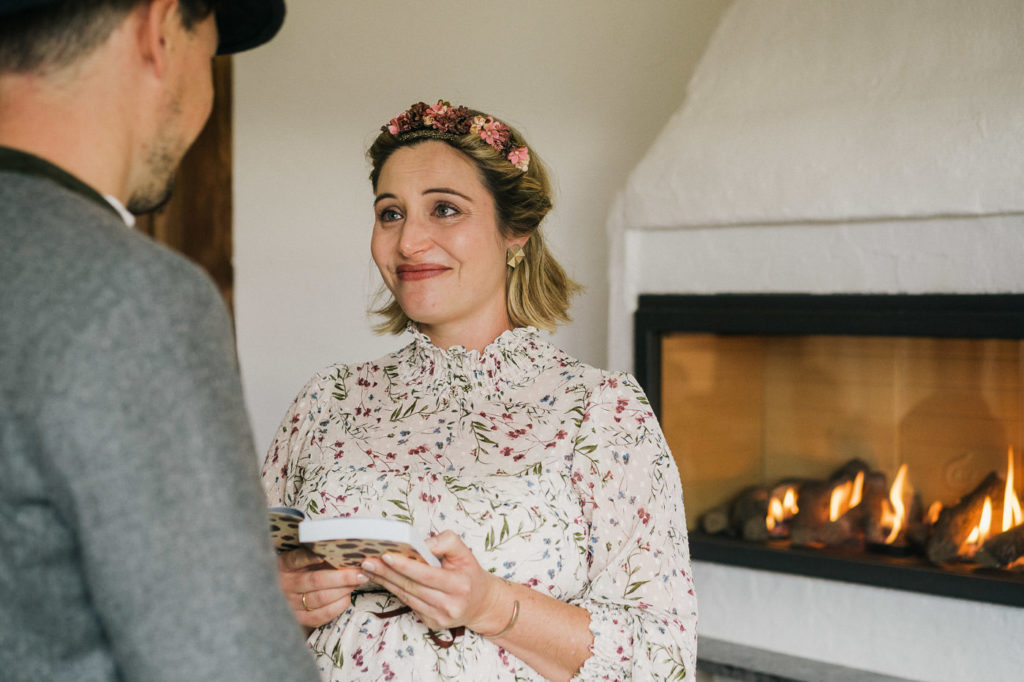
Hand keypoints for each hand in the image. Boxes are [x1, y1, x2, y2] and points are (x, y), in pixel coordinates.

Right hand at [276, 547, 368, 628]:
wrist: (281, 596)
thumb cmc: (298, 571)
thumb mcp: (300, 559)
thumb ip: (314, 555)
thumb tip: (343, 551)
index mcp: (283, 566)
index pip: (297, 559)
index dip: (312, 557)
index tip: (327, 554)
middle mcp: (286, 585)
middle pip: (316, 580)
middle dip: (343, 577)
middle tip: (361, 572)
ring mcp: (291, 604)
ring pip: (321, 598)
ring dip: (344, 590)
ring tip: (358, 582)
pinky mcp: (300, 619)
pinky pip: (322, 614)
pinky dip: (338, 605)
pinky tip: (347, 597)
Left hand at [358, 530, 509, 634]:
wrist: (481, 604)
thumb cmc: (470, 574)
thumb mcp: (465, 553)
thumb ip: (446, 542)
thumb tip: (422, 544)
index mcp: (459, 585)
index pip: (426, 575)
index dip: (405, 565)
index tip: (386, 555)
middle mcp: (449, 604)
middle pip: (411, 586)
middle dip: (387, 573)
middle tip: (367, 561)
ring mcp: (439, 617)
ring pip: (406, 596)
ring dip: (386, 582)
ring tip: (369, 569)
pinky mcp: (431, 623)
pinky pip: (409, 604)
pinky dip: (394, 590)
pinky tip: (382, 580)